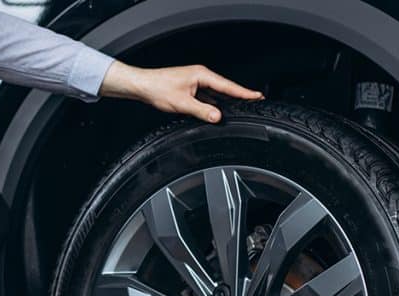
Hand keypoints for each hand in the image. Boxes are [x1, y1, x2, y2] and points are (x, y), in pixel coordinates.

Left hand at [100, 61, 263, 122]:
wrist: (142, 86)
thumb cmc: (158, 88)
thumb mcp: (182, 103)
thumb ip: (202, 111)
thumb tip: (218, 117)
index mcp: (201, 75)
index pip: (227, 86)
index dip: (243, 92)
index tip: (257, 96)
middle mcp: (200, 76)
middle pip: (224, 89)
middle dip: (239, 96)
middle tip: (255, 101)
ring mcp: (195, 82)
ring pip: (215, 94)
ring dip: (226, 101)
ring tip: (241, 107)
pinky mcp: (190, 88)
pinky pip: (207, 97)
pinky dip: (214, 103)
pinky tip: (218, 111)